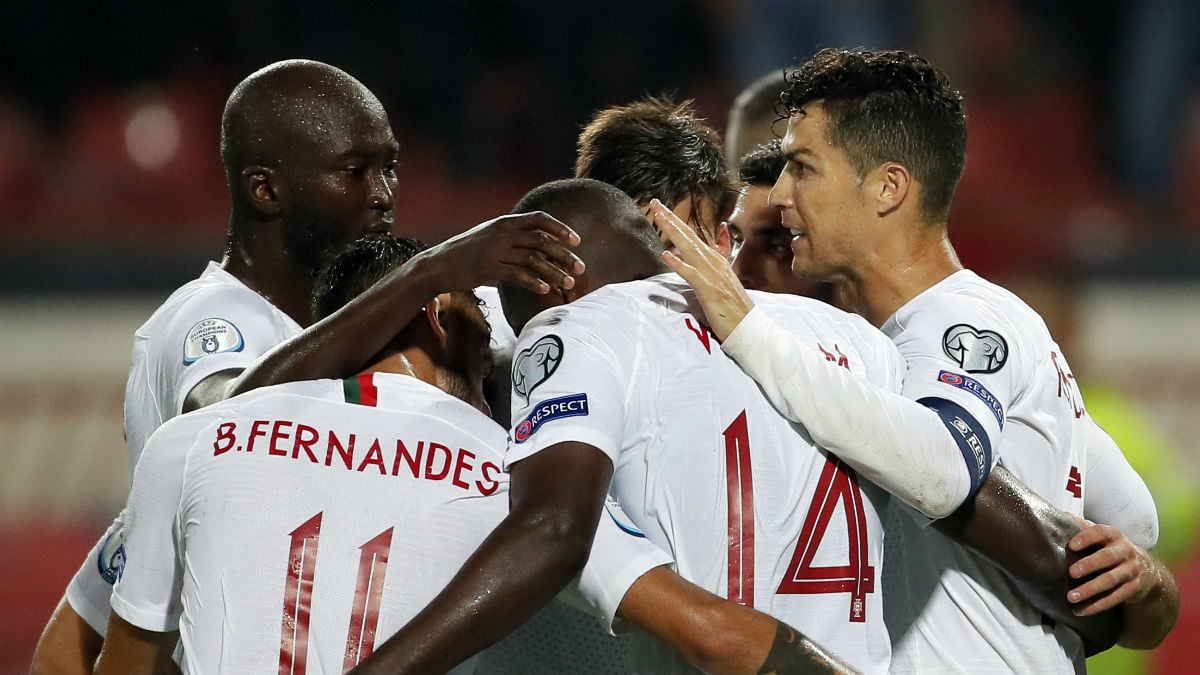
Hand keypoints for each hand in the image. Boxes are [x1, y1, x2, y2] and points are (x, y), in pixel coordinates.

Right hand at [423, 211, 583, 293]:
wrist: (438, 265)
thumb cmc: (467, 253)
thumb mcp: (491, 237)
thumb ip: (513, 238)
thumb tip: (540, 246)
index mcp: (505, 222)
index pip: (539, 219)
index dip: (560, 228)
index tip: (577, 241)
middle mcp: (502, 233)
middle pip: (542, 241)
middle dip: (565, 254)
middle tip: (580, 268)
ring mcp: (495, 250)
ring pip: (533, 259)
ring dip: (554, 272)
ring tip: (567, 284)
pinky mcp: (488, 268)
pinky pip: (517, 275)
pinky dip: (534, 282)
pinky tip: (545, 289)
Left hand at [651, 199, 754, 340]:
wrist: (749, 326)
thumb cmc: (734, 307)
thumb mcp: (724, 279)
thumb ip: (719, 258)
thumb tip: (718, 238)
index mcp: (715, 259)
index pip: (692, 236)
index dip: (677, 221)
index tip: (662, 209)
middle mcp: (714, 262)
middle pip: (689, 236)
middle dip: (671, 218)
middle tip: (655, 203)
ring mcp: (712, 274)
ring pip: (689, 248)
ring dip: (673, 232)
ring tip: (659, 217)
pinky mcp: (709, 289)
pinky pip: (691, 273)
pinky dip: (679, 263)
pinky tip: (667, 254)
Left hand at [1067, 516, 1156, 615]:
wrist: (1145, 569)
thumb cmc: (1111, 548)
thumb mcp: (1101, 536)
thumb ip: (1081, 526)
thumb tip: (1058, 515)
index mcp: (1114, 535)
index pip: (1100, 532)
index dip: (1087, 538)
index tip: (1071, 545)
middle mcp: (1125, 551)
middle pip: (1108, 557)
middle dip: (1089, 565)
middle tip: (1071, 573)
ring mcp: (1131, 571)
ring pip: (1111, 580)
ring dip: (1090, 589)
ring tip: (1071, 597)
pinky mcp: (1133, 589)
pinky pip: (1115, 598)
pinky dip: (1097, 606)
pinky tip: (1079, 611)